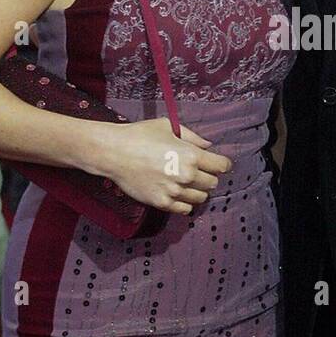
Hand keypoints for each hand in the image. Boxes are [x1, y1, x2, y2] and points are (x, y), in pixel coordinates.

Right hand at [101, 116, 231, 214]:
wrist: (114, 152)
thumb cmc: (140, 135)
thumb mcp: (169, 127)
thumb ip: (192, 137)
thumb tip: (208, 146)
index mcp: (192, 155)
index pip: (222, 166)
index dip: (222, 164)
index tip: (218, 164)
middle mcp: (186, 175)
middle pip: (213, 183)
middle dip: (208, 177)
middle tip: (198, 172)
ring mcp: (174, 191)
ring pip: (200, 198)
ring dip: (197, 191)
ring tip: (187, 183)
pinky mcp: (162, 203)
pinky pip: (185, 209)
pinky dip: (185, 203)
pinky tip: (178, 194)